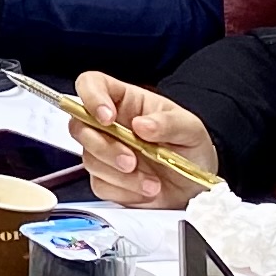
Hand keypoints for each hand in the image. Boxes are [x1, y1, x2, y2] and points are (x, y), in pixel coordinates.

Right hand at [71, 73, 219, 207]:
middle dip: (104, 147)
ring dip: (120, 175)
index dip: (91, 97)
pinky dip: (124, 191)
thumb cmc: (191, 148)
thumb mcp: (191, 129)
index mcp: (126, 101)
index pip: (92, 84)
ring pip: (89, 159)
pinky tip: (145, 189)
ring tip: (151, 182)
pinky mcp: (106, 179)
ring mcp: (105, 152)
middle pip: (79, 126)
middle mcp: (110, 125)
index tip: (107, 118)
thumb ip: (169, 124)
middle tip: (131, 161)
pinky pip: (100, 185)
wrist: (196, 186)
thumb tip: (143, 125)